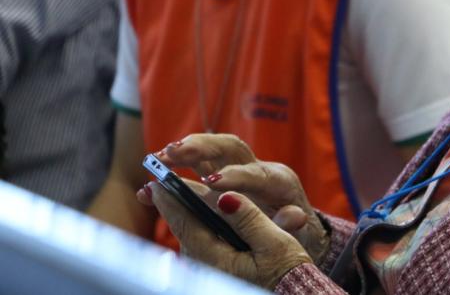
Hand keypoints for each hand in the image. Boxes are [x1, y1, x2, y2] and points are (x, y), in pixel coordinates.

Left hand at [140, 182, 310, 289]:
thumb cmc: (286, 275)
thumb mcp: (275, 245)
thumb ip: (249, 219)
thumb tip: (226, 197)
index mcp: (216, 257)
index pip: (185, 221)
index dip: (170, 199)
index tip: (156, 181)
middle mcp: (205, 265)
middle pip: (184, 226)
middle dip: (173, 203)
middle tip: (157, 181)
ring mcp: (208, 269)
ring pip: (191, 233)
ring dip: (185, 212)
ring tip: (175, 192)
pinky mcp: (215, 271)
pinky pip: (200, 242)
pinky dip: (197, 225)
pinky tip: (198, 215)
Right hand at [155, 135, 329, 264]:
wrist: (291, 221)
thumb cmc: (292, 226)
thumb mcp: (297, 227)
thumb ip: (290, 222)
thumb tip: (296, 217)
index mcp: (276, 179)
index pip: (255, 172)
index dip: (235, 176)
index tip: (213, 183)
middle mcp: (256, 166)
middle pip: (230, 148)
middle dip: (203, 147)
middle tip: (175, 153)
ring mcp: (237, 167)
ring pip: (211, 150)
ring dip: (185, 151)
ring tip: (159, 158)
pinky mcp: (220, 172)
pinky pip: (195, 166)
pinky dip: (174, 171)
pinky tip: (149, 181)